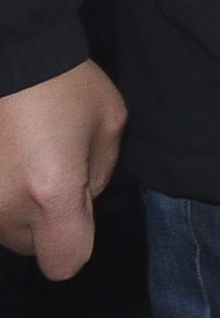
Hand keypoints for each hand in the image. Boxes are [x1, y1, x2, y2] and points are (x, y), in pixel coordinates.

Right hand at [0, 61, 125, 276]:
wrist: (11, 54)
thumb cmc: (67, 86)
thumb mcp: (109, 129)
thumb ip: (100, 178)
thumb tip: (81, 203)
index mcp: (53, 194)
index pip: (65, 263)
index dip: (77, 245)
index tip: (79, 214)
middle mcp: (5, 205)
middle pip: (30, 248)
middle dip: (47, 224)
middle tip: (52, 178)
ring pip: (3, 230)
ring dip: (17, 209)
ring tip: (25, 164)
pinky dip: (0, 191)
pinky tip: (8, 159)